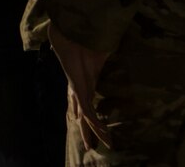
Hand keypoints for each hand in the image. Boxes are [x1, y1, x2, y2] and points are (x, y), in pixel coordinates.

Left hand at [48, 22, 111, 150]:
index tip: (83, 122)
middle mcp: (80, 91)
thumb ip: (106, 53)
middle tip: (89, 146)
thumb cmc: (85, 44)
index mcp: (84, 84)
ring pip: (86, 118)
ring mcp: (79, 92)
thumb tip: (114, 45)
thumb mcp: (100, 54)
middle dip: (87, 131)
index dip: (85, 115)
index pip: (85, 104)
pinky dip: (95, 123)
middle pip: (84, 116)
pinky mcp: (79, 91)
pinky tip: (102, 132)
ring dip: (93, 132)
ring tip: (98, 145)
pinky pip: (88, 112)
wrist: (70, 38)